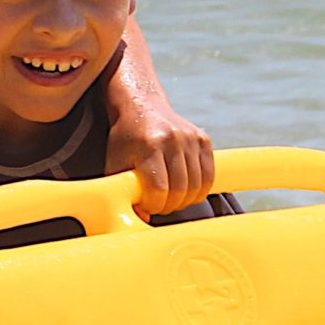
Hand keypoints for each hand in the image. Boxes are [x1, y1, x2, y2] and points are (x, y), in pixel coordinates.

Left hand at [108, 101, 214, 218]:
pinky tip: (187, 192)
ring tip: (172, 200)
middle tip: (160, 206)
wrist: (141, 105)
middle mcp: (172, 139)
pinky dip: (200, 190)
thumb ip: (123, 191)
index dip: (154, 205)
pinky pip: (209, 175)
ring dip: (185, 200)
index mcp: (149, 145)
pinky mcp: (203, 139)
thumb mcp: (115, 163)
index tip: (148, 206)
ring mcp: (190, 138)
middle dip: (169, 205)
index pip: (159, 189)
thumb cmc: (126, 138)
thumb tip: (142, 218)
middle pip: (180, 189)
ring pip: (197, 185)